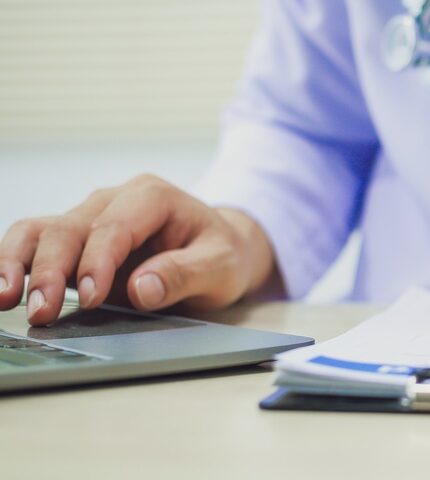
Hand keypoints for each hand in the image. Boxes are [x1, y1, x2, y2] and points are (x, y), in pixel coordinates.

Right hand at [0, 175, 277, 325]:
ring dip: (18, 265)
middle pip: (68, 228)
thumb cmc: (222, 254)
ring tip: (6, 301)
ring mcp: (89, 218)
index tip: (88, 298)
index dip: (95, 263)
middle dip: (49, 270)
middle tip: (41, 313)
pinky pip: (35, 244)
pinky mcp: (76, 241)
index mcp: (151, 197)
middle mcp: (113, 200)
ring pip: (40, 231)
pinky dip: (13, 265)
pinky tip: (3, 292)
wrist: (222, 248)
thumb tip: (140, 289)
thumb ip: (185, 275)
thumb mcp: (222, 266)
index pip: (112, 227)